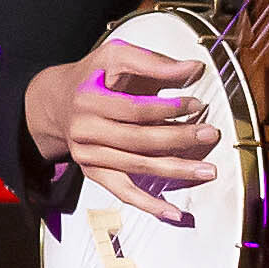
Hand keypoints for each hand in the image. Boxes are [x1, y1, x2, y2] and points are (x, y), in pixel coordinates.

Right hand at [25, 35, 212, 226]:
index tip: (197, 104)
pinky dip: (150, 205)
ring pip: (137, 167)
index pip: (136, 109)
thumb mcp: (115, 55)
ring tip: (206, 169)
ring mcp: (89, 156)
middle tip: (210, 133)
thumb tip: (194, 68)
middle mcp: (85, 131)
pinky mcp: (94, 173)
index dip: (169, 108)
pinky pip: (124, 192)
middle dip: (179, 138)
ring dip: (175, 169)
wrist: (58, 102)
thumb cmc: (94, 76)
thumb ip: (153, 62)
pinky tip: (175, 212)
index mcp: (88, 99)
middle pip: (139, 140)